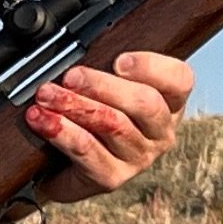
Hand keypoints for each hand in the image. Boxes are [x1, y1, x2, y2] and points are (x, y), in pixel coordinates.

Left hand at [25, 51, 193, 199]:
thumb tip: (82, 46)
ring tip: (47, 95)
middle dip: (102, 85)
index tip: (119, 61)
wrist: (61, 165)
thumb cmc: (89, 115)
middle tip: (70, 76)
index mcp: (168, 101)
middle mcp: (161, 131)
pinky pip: (87, 150)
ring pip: (113, 124)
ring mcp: (139, 157)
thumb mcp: (103, 85)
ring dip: (75, 105)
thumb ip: (105, 64)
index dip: (152, 67)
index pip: (179, 79)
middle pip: (144, 102)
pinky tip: (43, 120)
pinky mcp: (113, 177)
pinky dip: (62, 131)